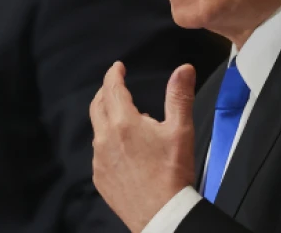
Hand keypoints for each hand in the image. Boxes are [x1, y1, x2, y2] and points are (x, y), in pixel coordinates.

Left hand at [91, 62, 196, 231]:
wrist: (162, 214)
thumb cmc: (172, 172)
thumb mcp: (180, 130)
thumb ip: (179, 96)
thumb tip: (183, 69)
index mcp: (124, 123)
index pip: (112, 89)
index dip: (114, 74)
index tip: (118, 67)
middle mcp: (105, 139)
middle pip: (97, 106)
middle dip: (105, 92)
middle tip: (115, 85)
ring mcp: (99, 160)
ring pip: (98, 130)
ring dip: (107, 118)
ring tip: (127, 120)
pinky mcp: (100, 178)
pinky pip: (99, 152)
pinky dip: (108, 142)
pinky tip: (123, 149)